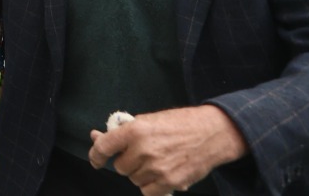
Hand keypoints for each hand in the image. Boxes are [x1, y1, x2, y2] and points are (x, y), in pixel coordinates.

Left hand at [88, 105, 246, 195]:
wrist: (211, 133)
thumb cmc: (178, 124)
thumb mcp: (147, 120)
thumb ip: (121, 132)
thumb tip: (96, 137)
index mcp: (135, 130)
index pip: (104, 147)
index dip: (96, 155)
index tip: (96, 160)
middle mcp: (144, 150)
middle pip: (120, 167)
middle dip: (128, 162)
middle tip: (142, 154)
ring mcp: (157, 168)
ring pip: (134, 179)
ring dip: (141, 174)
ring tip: (157, 161)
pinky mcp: (171, 182)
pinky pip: (148, 192)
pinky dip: (152, 186)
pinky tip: (161, 174)